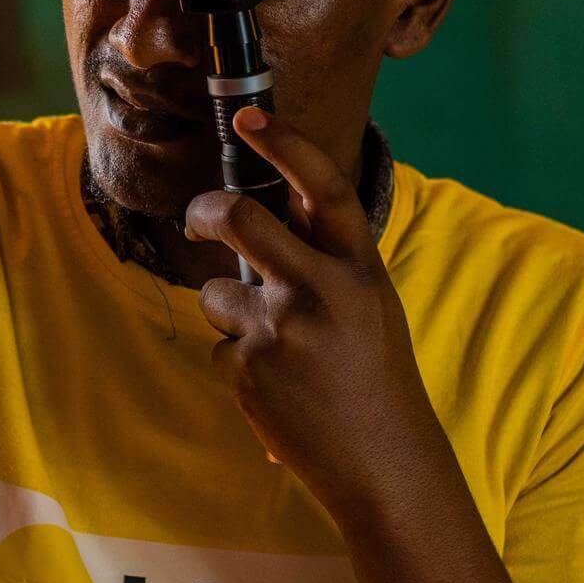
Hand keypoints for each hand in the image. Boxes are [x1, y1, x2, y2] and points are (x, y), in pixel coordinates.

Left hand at [183, 106, 451, 521]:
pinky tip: (279, 393)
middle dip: (205, 210)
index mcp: (359, 268)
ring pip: (215, 295)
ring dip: (228, 318)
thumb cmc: (373, 378)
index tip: (249, 118)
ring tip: (276, 356)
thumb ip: (324, 262)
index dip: (285, 145)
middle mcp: (321, 290)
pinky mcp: (250, 370)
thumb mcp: (368, 305)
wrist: (386, 465)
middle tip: (197, 218)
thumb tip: (258, 219)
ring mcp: (282, 330)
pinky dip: (241, 368)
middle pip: (239, 218)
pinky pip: (221, 350)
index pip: (323, 188)